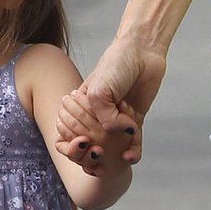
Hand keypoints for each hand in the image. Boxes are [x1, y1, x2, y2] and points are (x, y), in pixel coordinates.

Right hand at [56, 35, 164, 174]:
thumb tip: (122, 134)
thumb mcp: (99, 93)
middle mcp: (97, 115)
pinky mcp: (135, 120)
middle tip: (100, 150)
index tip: (82, 144)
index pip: (70, 134)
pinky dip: (132, 152)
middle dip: (94, 153)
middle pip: (91, 144)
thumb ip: (105, 119)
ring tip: (116, 157)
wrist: (141, 52)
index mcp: (80, 107)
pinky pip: (134, 142)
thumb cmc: (115, 66)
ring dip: (113, 155)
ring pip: (113, 147)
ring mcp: (116, 119)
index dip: (73, 145)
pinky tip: (130, 157)